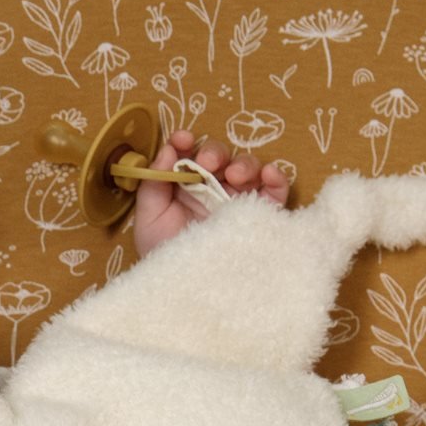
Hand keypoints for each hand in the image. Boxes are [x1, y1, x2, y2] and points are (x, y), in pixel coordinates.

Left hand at [133, 130, 290, 259]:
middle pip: (222, 158)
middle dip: (215, 154)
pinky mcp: (260, 215)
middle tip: (207, 164)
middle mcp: (213, 189)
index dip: (187, 142)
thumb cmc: (163, 252)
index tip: (182, 140)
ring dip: (244, 164)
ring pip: (249, 169)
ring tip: (234, 176)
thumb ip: (154, 182)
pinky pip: (275, 192)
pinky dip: (276, 178)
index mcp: (186, 185)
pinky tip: (268, 175)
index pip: (190, 154)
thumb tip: (166, 149)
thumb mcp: (149, 216)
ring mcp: (238, 201)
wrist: (181, 286)